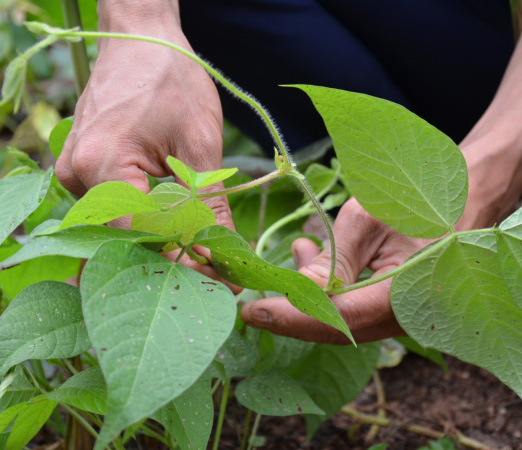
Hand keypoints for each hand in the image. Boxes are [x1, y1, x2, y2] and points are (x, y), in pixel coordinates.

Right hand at [55, 2, 232, 277]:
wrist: (140, 39)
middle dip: (170, 261)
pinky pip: (113, 210)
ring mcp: (75, 174)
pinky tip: (176, 232)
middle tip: (215, 277)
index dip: (180, 263)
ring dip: (159, 244)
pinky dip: (145, 224)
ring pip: (119, 229)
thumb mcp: (201, 143)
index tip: (220, 281)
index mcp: (104, 165)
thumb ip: (209, 204)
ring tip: (203, 259)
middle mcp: (78, 175)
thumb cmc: (172, 79)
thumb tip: (226, 255)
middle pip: (125, 240)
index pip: (139, 237)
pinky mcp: (83, 170)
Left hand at [240, 198, 431, 343]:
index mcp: (403, 293)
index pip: (338, 316)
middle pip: (335, 328)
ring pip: (340, 322)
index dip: (291, 316)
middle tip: (253, 302)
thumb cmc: (415, 203)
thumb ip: (333, 259)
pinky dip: (324, 293)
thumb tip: (294, 292)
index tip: (253, 312)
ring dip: (305, 299)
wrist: (458, 204)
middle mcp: (403, 316)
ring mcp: (398, 317)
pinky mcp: (390, 309)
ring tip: (293, 256)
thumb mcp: (368, 221)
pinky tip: (311, 256)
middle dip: (291, 315)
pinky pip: (351, 311)